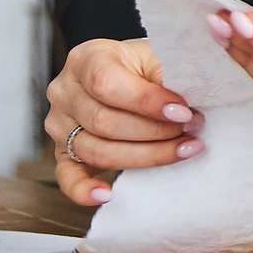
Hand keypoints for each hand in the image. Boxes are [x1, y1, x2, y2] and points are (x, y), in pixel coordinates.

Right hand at [44, 37, 205, 205]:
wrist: (133, 74)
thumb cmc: (146, 66)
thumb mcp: (157, 57)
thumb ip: (168, 76)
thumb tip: (186, 106)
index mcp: (86, 59)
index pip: (107, 84)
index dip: (147, 103)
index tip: (184, 113)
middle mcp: (65, 91)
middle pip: (104, 121)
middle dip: (155, 131)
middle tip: (192, 131)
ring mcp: (60, 124)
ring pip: (97, 150)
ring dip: (145, 156)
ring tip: (182, 150)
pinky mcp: (64, 152)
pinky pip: (68, 177)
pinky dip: (84, 190)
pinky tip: (107, 194)